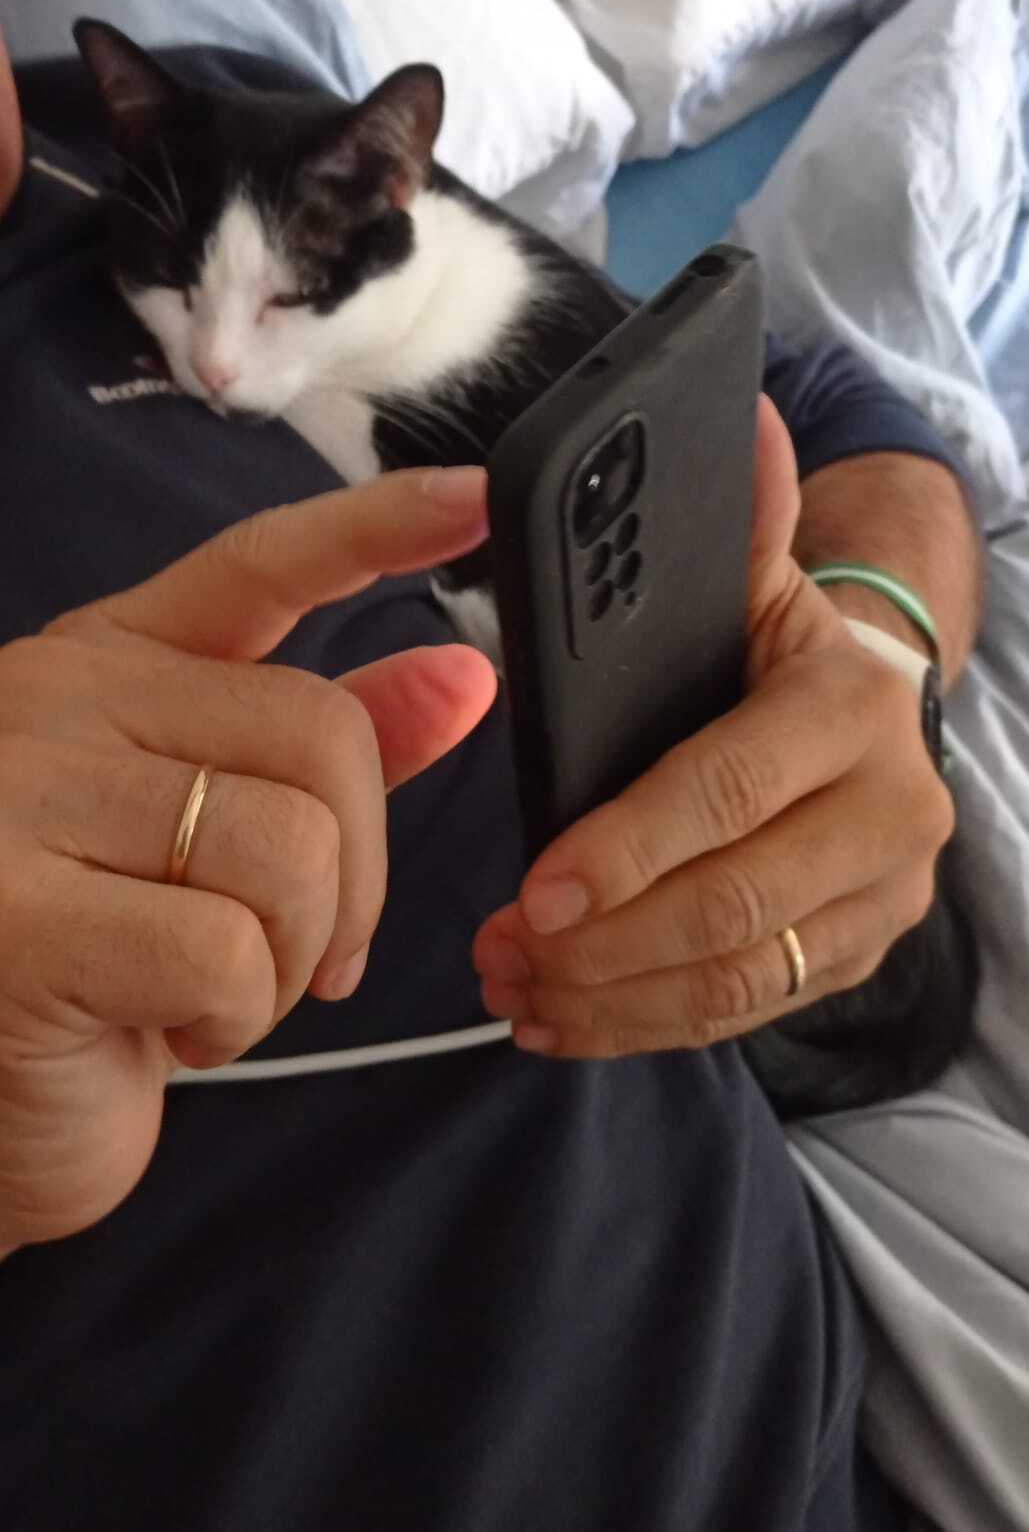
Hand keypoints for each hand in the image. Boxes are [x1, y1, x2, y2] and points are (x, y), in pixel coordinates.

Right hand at [0, 467, 494, 1249]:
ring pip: (290, 848)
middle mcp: (53, 703)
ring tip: (208, 998)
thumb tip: (464, 675)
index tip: (479, 496)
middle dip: (355, 874)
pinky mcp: (16, 919)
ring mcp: (19, 802)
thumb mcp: (211, 845)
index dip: (377, 527)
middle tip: (299, 956)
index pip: (257, 566)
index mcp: (106, 667)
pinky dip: (234, 1021)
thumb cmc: (93, 977)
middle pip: (320, 735)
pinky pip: (229, 953)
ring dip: (292, 960)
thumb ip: (328, 753)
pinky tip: (164, 1035)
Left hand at [474, 400, 953, 1058]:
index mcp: (855, 705)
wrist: (876, 712)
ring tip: (517, 989)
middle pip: (734, 906)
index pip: (730, 790)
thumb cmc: (779, 648)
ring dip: (613, 996)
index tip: (533, 891)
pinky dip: (648, 1026)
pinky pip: (747, 1014)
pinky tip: (566, 1020)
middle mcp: (894, 809)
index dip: (628, 848)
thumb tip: (743, 410)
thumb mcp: (760, 581)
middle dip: (605, 943)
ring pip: (738, 979)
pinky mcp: (857, 954)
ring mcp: (884, 897)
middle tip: (503, 951)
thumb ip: (739, 521)